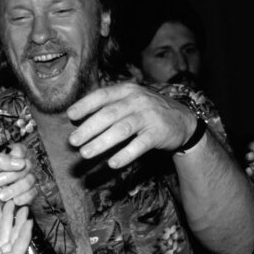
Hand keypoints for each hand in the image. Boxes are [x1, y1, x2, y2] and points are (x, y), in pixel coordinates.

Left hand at [0, 143, 35, 244]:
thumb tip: (21, 162)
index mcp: (1, 157)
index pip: (19, 149)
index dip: (16, 157)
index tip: (6, 166)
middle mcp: (11, 168)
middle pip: (27, 164)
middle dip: (12, 176)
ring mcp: (18, 182)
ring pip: (31, 179)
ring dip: (16, 189)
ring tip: (1, 196)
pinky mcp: (23, 196)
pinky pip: (33, 193)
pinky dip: (23, 198)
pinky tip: (12, 202)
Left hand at [67, 83, 198, 168]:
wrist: (182, 119)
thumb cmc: (145, 111)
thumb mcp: (128, 100)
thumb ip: (106, 106)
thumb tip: (75, 118)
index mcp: (126, 90)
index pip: (102, 95)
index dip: (85, 105)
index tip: (70, 116)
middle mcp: (137, 100)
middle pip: (108, 115)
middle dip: (88, 129)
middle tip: (72, 141)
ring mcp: (149, 116)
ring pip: (121, 130)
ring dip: (101, 143)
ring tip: (85, 153)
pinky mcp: (158, 133)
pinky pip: (139, 145)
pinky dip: (125, 155)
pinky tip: (112, 164)